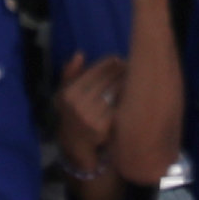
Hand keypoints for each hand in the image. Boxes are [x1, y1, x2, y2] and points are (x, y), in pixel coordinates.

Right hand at [55, 52, 125, 170]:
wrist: (76, 146)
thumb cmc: (73, 114)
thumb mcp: (65, 95)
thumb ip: (70, 74)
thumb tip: (79, 54)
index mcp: (69, 94)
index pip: (95, 70)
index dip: (109, 63)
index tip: (119, 60)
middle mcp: (77, 105)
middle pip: (108, 79)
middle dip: (120, 71)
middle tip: (130, 66)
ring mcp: (90, 118)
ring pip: (115, 91)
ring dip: (126, 81)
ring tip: (134, 77)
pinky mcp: (103, 128)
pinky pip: (119, 106)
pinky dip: (126, 98)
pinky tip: (133, 94)